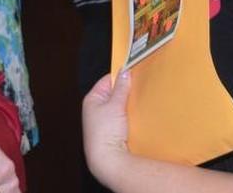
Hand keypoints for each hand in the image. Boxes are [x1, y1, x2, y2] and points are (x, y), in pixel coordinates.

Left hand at [82, 71, 132, 188]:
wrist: (107, 160)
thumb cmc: (106, 131)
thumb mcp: (115, 105)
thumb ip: (120, 88)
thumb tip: (124, 72)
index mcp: (92, 99)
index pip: (106, 81)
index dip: (120, 76)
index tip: (134, 72)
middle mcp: (95, 109)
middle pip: (113, 94)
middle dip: (126, 91)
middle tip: (140, 86)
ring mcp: (103, 122)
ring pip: (119, 107)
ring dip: (128, 105)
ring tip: (140, 101)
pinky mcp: (111, 132)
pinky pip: (122, 119)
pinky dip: (129, 116)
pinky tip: (137, 116)